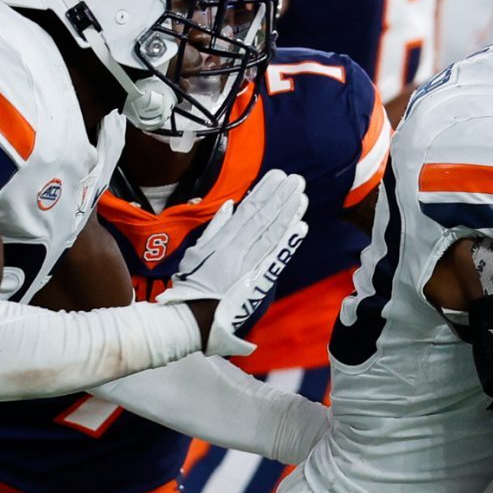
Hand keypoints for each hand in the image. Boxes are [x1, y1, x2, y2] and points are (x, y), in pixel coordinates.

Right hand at [166, 170, 308, 355]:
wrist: (192, 316)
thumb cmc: (192, 285)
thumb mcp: (196, 253)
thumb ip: (214, 229)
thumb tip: (229, 206)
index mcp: (222, 240)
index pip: (247, 210)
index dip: (264, 191)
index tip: (277, 176)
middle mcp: (236, 249)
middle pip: (262, 218)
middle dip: (280, 197)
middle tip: (296, 180)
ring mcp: (248, 264)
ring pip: (271, 233)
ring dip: (288, 214)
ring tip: (301, 195)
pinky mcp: (256, 280)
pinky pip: (274, 257)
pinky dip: (288, 241)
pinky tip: (300, 226)